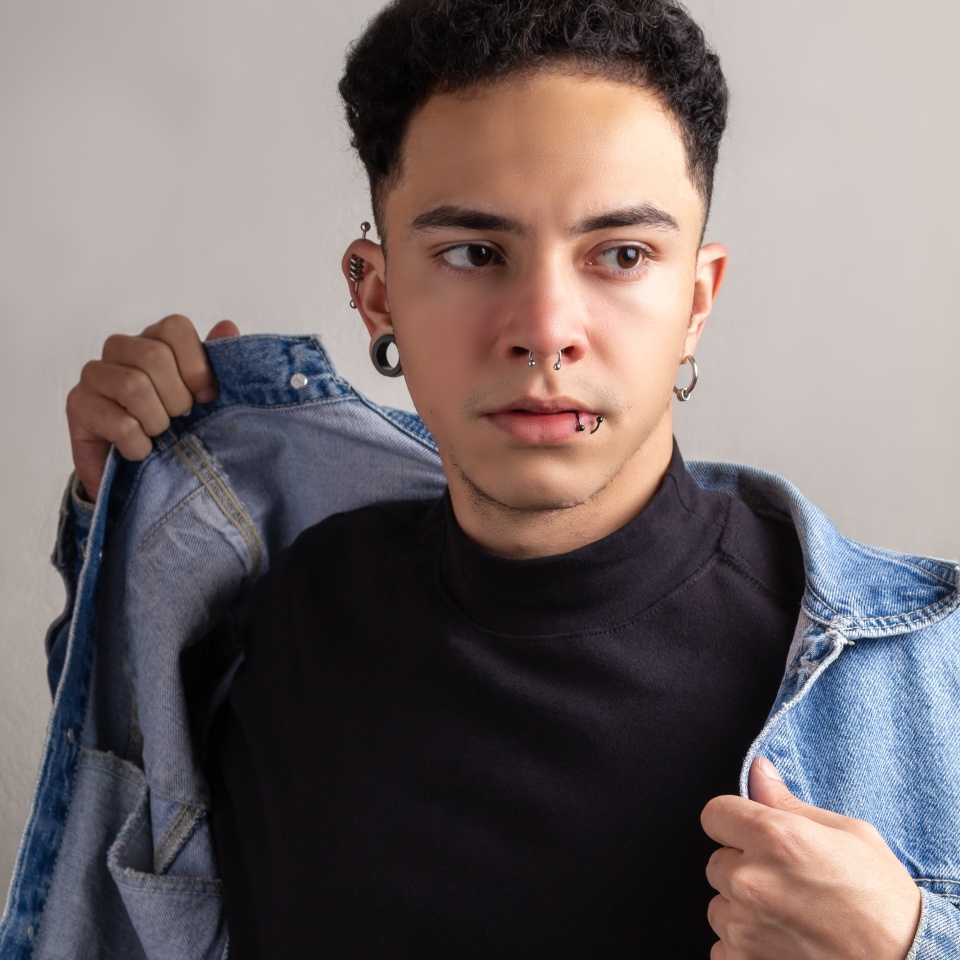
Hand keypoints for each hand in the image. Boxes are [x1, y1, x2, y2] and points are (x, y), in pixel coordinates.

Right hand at [66, 315, 239, 500]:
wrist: (138, 474)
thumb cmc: (174, 427)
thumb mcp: (203, 397)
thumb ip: (217, 362)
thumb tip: (227, 326)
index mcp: (154, 339)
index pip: (175, 328)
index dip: (196, 366)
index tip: (205, 396)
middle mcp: (119, 348)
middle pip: (154, 357)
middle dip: (177, 399)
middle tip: (177, 419)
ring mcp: (94, 374)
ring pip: (133, 386)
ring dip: (157, 422)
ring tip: (156, 433)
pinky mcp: (77, 405)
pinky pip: (119, 423)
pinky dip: (139, 445)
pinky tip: (139, 449)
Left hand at [701, 756, 921, 959]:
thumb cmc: (883, 901)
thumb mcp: (849, 834)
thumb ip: (789, 802)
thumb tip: (758, 771)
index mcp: (773, 837)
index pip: (714, 814)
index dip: (734, 822)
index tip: (752, 835)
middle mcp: (750, 879)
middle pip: (717, 861)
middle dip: (744, 867)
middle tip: (786, 883)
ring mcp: (744, 926)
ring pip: (720, 905)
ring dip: (743, 909)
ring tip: (790, 916)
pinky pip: (722, 946)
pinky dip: (745, 947)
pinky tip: (782, 943)